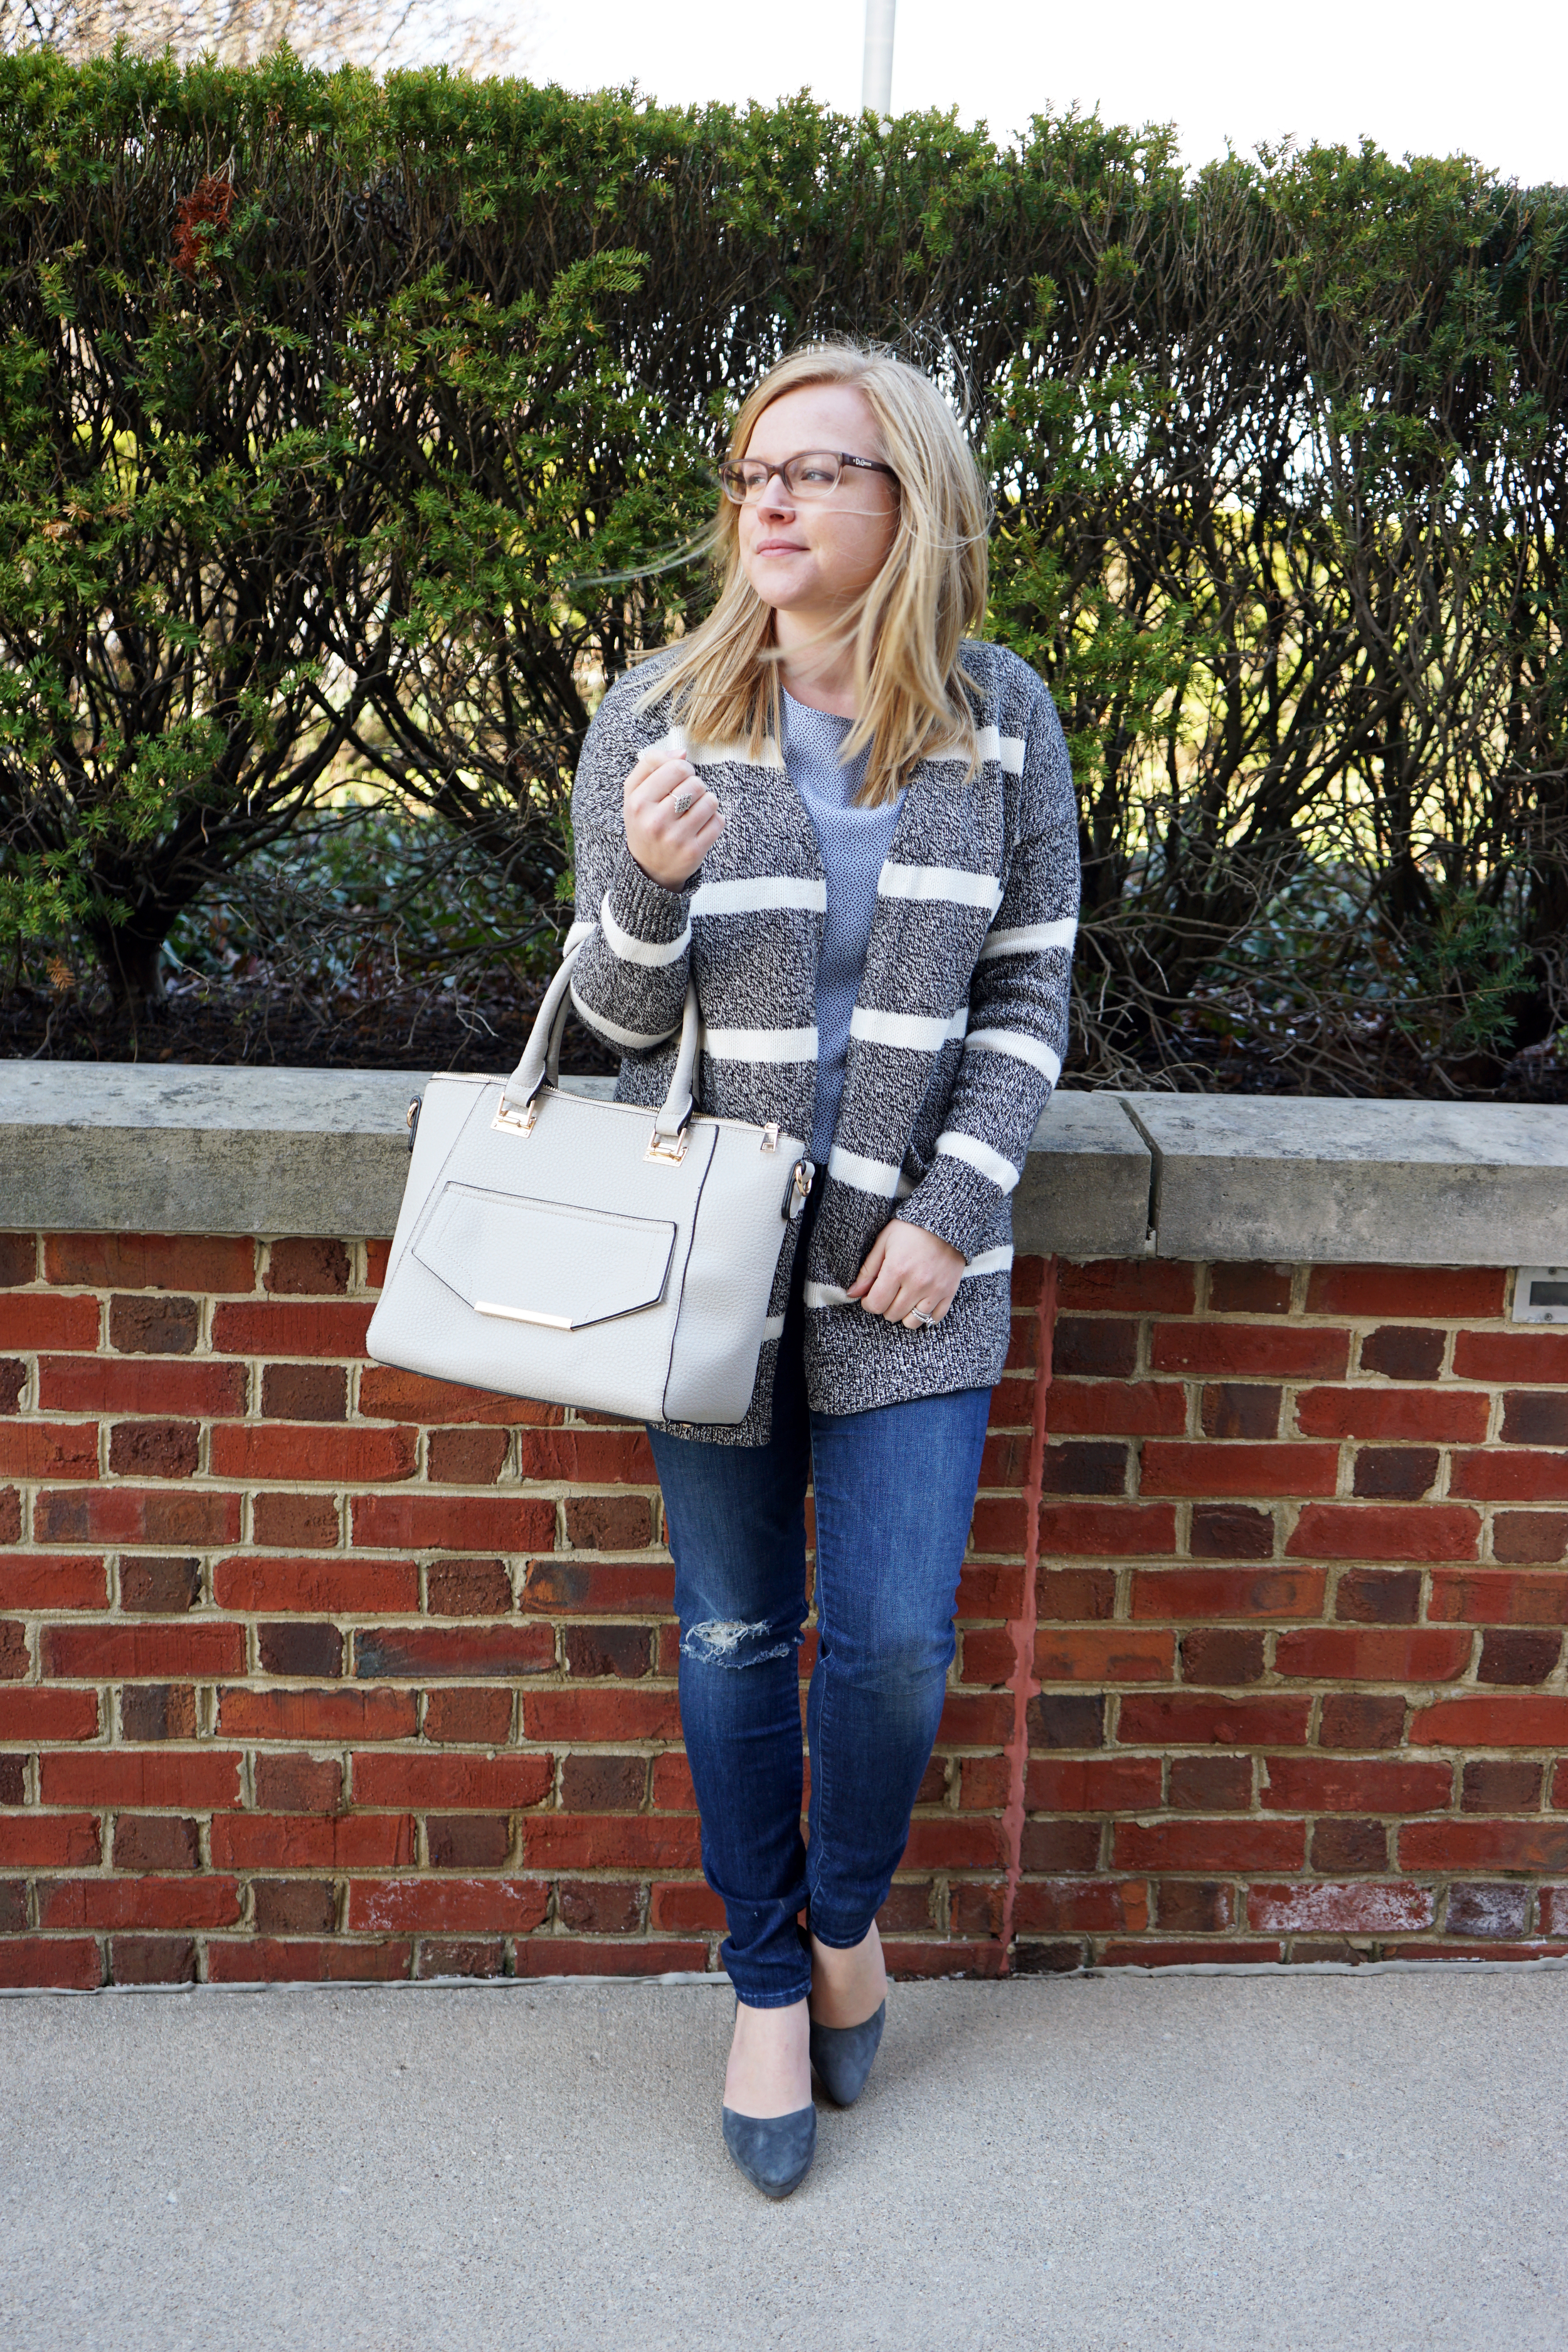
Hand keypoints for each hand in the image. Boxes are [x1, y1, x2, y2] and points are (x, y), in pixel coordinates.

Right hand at [622, 748, 723, 888]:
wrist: (648, 869)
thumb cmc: (644, 822)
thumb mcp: (634, 793)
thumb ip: (650, 765)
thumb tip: (682, 753)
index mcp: (639, 803)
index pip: (676, 768)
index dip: (684, 769)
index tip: (680, 779)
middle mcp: (656, 822)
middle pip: (695, 783)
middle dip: (695, 786)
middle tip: (687, 797)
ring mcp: (676, 839)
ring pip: (710, 801)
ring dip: (706, 802)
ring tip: (694, 810)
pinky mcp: (694, 852)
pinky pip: (718, 821)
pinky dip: (713, 820)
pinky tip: (700, 826)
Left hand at [847, 1221, 965, 1329]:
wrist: (945, 1220)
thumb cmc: (911, 1228)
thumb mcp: (884, 1242)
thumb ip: (868, 1270)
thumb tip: (853, 1293)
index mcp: (897, 1269)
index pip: (876, 1304)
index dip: (868, 1303)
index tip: (869, 1296)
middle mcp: (917, 1283)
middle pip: (892, 1314)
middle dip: (884, 1306)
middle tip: (887, 1293)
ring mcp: (935, 1289)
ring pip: (912, 1322)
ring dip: (903, 1313)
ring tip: (902, 1299)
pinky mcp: (949, 1292)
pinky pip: (934, 1318)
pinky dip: (924, 1315)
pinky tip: (919, 1302)